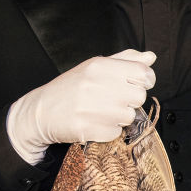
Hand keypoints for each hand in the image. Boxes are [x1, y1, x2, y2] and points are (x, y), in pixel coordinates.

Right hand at [6, 49, 155, 162]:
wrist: (41, 111)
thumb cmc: (70, 88)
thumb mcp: (95, 67)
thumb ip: (125, 61)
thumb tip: (150, 57)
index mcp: (99, 66)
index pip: (142, 72)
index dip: (146, 80)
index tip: (140, 83)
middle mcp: (96, 85)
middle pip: (139, 96)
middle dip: (131, 100)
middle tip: (115, 99)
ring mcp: (91, 108)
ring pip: (129, 116)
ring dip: (120, 116)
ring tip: (102, 111)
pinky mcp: (87, 129)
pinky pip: (115, 132)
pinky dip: (108, 130)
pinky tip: (95, 121)